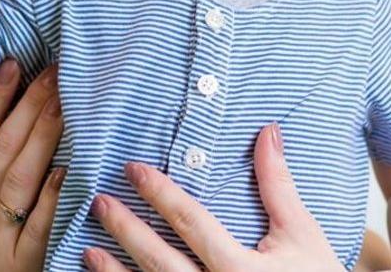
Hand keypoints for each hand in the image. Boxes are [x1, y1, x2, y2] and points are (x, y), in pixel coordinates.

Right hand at [0, 60, 65, 271]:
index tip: (13, 64)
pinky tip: (71, 167)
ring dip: (44, 135)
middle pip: (1, 148)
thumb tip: (4, 132)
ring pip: (18, 176)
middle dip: (29, 106)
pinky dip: (54, 195)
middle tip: (54, 71)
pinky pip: (38, 224)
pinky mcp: (18, 263)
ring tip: (64, 101)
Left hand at [84, 124, 344, 271]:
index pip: (190, 222)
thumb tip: (267, 132)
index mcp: (241, 267)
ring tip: (88, 250)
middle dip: (125, 230)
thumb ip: (277, 185)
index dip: (159, 193)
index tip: (132, 168)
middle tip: (99, 203)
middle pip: (158, 259)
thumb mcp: (301, 233)